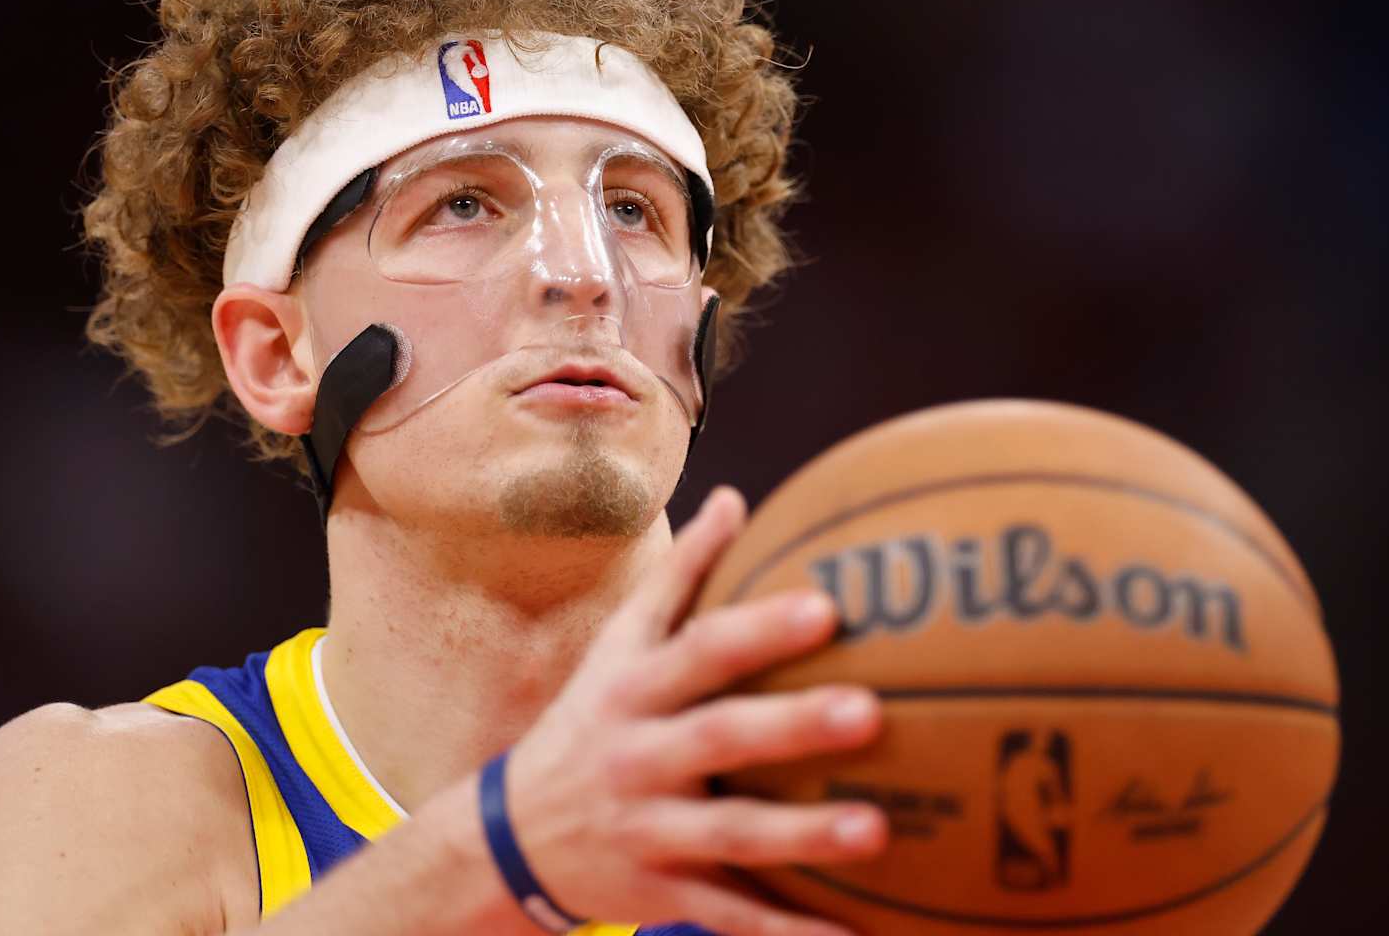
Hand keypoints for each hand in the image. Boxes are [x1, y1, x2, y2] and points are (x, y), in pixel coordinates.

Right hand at [504, 487, 885, 935]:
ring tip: (879, 831)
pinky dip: (790, 933)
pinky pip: (731, 917)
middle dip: (791, 726)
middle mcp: (638, 756)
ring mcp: (649, 830)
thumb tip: (733, 496)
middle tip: (871, 711)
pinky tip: (857, 935)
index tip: (829, 607)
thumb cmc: (591, 719)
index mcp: (635, 689)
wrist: (509, 838)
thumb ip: (680, 576)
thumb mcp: (619, 646)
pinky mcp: (662, 895)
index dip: (761, 629)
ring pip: (729, 834)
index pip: (701, 649)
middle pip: (718, 736)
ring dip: (803, 835)